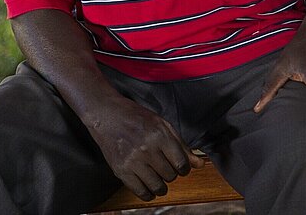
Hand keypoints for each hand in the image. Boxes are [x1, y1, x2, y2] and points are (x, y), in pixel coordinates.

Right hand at [86, 97, 203, 200]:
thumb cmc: (135, 116)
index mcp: (159, 134)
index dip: (184, 168)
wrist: (106, 114)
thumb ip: (181, 144)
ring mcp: (133, 161)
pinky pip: (141, 192)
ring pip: (158, 187)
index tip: (179, 166)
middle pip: (171, 176)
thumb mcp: (161, 124)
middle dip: (171, 173)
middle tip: (164, 165)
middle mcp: (147, 148)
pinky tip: (147, 184)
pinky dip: (148, 193)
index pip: (182, 164)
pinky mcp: (121, 170)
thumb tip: (199, 164)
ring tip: (156, 175)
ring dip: (161, 185)